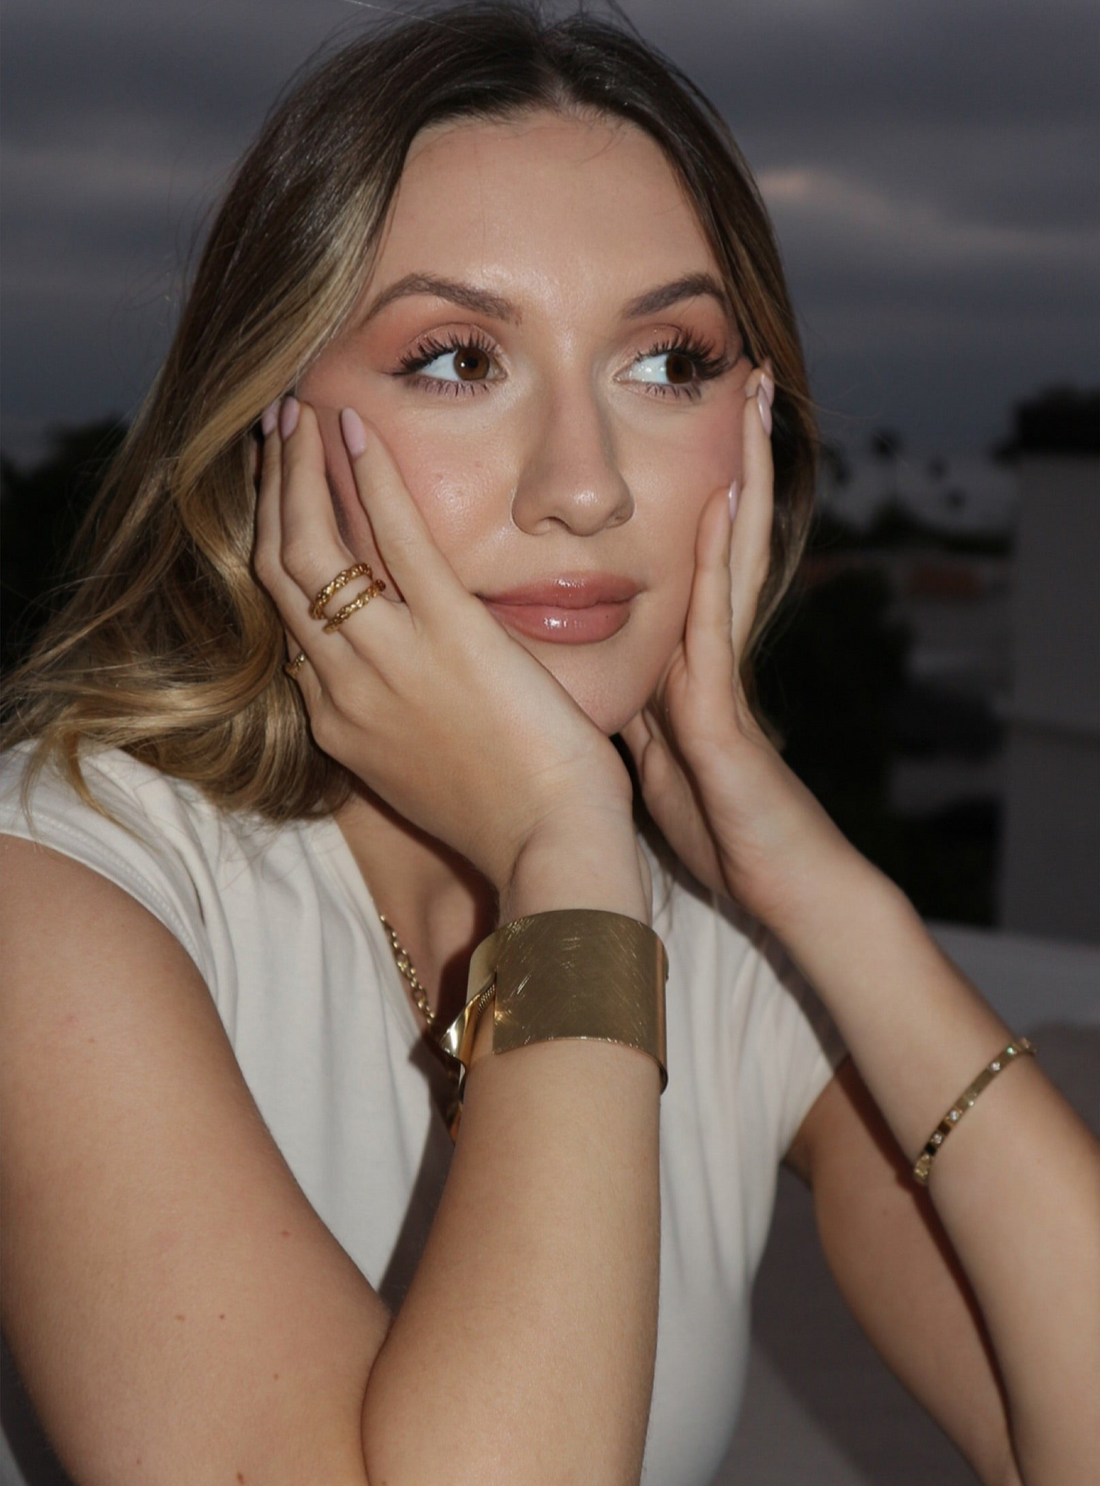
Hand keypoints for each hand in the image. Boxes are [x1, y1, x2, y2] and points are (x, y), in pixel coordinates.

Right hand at [253, 399, 636, 894]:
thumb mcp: (425, 771)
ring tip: (299, 411)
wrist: (551, 846)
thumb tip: (406, 680)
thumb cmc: (508, 815)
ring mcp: (389, 659)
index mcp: (337, 722)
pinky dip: (368, 476)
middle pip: (277, 571)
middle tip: (276, 435)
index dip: (275, 547)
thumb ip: (399, 717)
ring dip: (300, 468)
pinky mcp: (448, 634)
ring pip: (311, 544)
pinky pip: (392, 538)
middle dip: (270, 493)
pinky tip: (357, 427)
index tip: (284, 499)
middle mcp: (343, 686)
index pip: (285, 620)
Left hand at [620, 368, 847, 929]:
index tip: (687, 429)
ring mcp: (720, 674)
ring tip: (751, 403)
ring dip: (742, 478)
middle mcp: (706, 651)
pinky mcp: (723, 710)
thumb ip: (630, 706)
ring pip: (729, 557)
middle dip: (734, 459)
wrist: (776, 887)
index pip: (686, 558)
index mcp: (684, 662)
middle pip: (720, 536)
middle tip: (744, 379)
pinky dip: (721, 561)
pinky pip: (716, 622)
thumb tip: (582, 673)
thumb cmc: (716, 828)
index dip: (695, 495)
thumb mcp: (656, 755)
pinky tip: (725, 502)